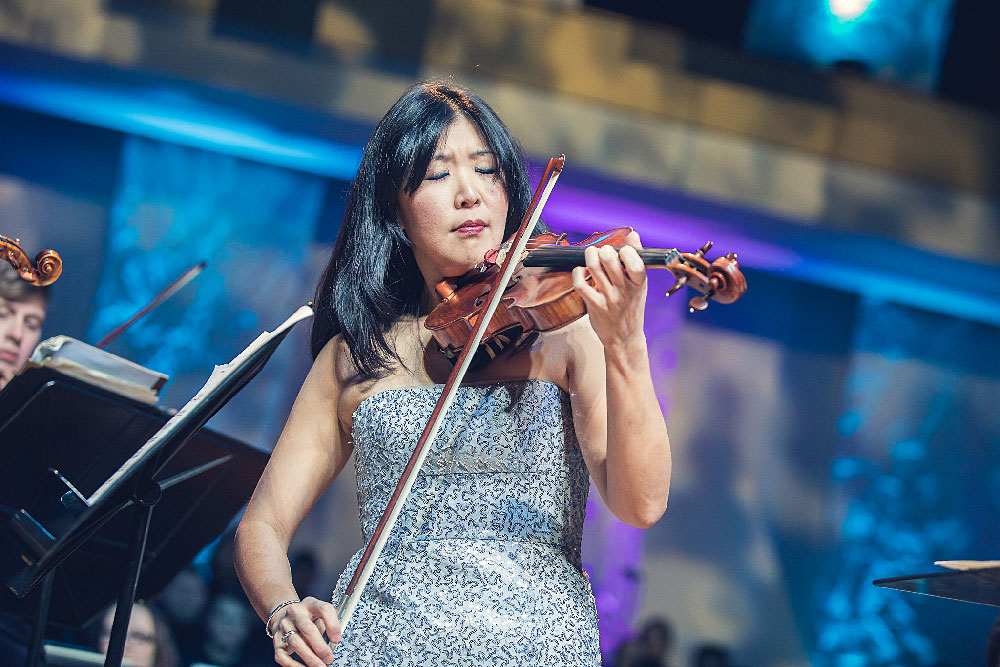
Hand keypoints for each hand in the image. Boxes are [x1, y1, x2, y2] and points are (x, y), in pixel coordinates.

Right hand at [269, 596, 340, 666]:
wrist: (285, 616)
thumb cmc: (308, 618)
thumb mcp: (320, 615)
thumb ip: (328, 625)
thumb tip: (333, 644)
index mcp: (310, 604)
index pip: (323, 609)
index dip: (332, 625)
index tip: (337, 640)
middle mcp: (295, 612)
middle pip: (307, 628)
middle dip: (320, 646)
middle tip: (329, 658)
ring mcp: (283, 626)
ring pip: (295, 642)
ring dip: (309, 657)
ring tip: (320, 666)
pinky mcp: (276, 640)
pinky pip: (282, 656)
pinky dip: (294, 665)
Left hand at [571, 230, 647, 351]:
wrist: (624, 338)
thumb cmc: (630, 306)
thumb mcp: (639, 284)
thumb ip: (636, 259)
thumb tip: (633, 234)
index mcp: (639, 283)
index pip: (635, 262)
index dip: (627, 251)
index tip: (622, 250)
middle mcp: (624, 290)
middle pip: (609, 259)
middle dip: (603, 250)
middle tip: (602, 252)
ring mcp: (609, 299)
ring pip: (593, 267)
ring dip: (589, 256)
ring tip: (591, 255)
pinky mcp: (594, 305)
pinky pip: (580, 284)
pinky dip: (578, 272)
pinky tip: (582, 271)